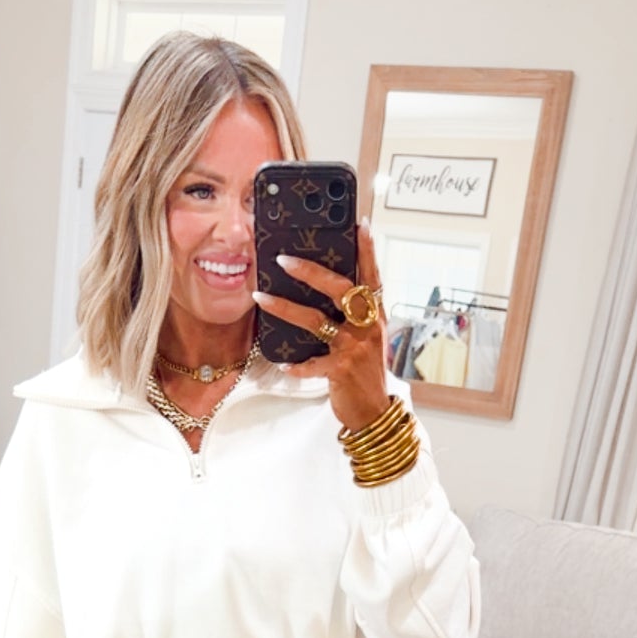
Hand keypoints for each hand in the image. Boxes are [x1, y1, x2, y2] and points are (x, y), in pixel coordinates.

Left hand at [253, 217, 390, 434]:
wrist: (374, 413)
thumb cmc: (364, 373)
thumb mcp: (365, 339)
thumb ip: (351, 315)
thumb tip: (322, 289)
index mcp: (374, 315)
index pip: (372, 276)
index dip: (368, 250)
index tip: (359, 224)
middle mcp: (368, 326)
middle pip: (341, 289)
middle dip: (311, 272)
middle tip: (283, 258)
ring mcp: (355, 348)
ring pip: (317, 321)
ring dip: (285, 308)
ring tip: (261, 297)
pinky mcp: (341, 370)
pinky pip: (312, 363)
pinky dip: (296, 364)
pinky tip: (283, 363)